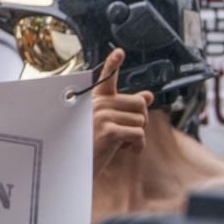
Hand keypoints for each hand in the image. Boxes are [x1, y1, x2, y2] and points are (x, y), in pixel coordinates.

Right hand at [92, 49, 153, 176]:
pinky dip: (137, 146)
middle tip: (127, 135)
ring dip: (137, 137)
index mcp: (95, 101)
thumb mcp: (109, 126)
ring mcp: (101, 116)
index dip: (113, 64)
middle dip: (140, 121)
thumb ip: (127, 108)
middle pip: (138, 104)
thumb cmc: (91, 148)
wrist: (75, 171)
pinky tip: (124, 151)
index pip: (106, 79)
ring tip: (120, 145)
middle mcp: (97, 105)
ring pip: (141, 121)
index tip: (119, 52)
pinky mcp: (108, 131)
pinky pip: (139, 134)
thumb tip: (148, 95)